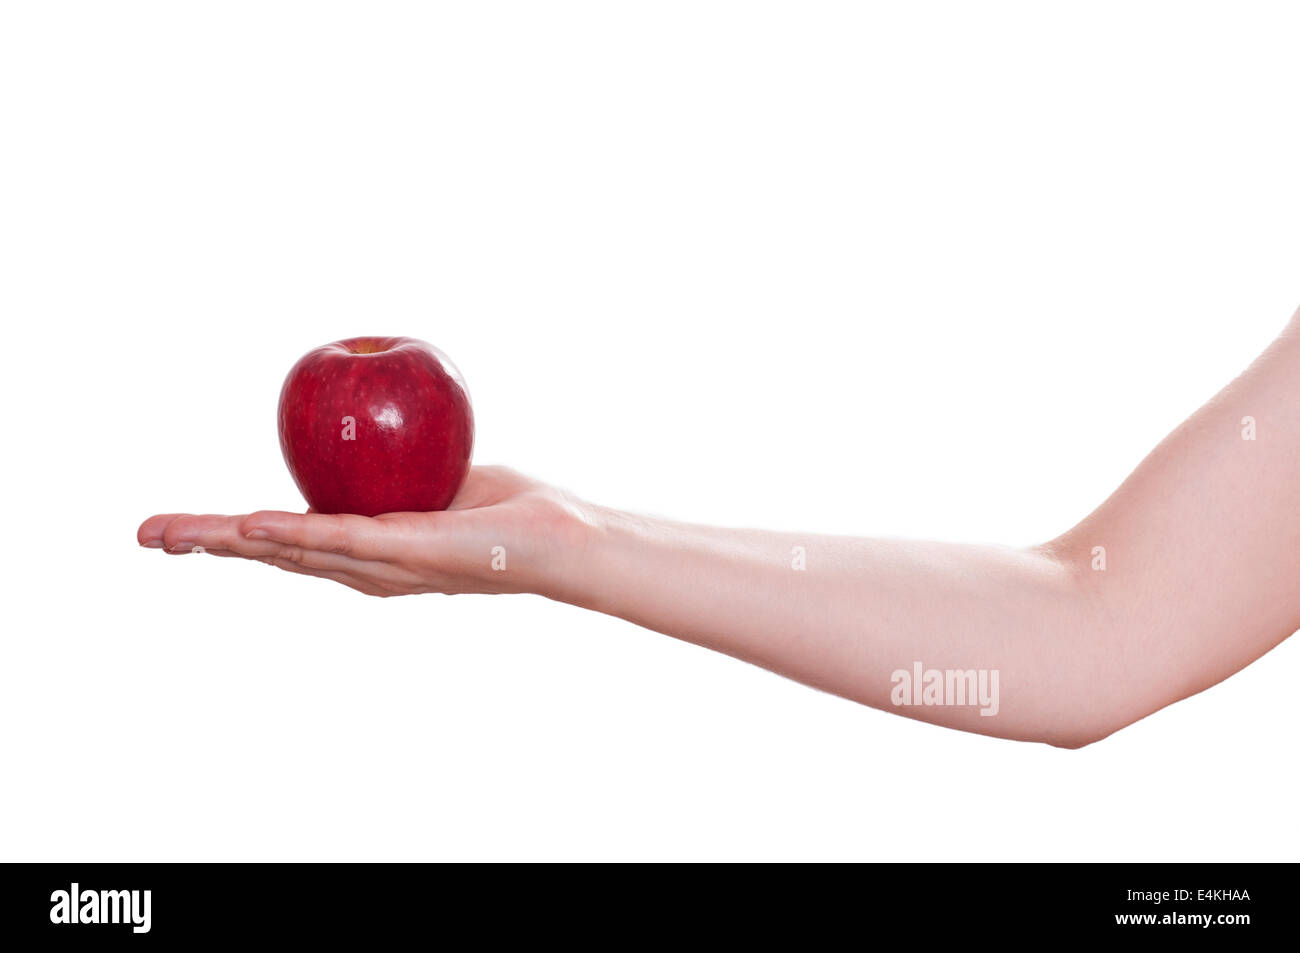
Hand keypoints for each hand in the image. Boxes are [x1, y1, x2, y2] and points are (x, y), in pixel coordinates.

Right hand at [136, 466, 591, 596]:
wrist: (556, 536)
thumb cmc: (506, 507)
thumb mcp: (439, 478)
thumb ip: (399, 467)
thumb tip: (373, 427)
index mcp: (365, 551)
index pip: (284, 542)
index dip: (229, 535)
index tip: (177, 528)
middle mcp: (365, 567)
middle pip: (271, 554)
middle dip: (207, 544)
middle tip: (146, 535)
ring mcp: (383, 564)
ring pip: (292, 552)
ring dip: (231, 543)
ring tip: (175, 534)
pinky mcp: (409, 554)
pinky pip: (344, 540)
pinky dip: (297, 534)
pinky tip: (255, 526)